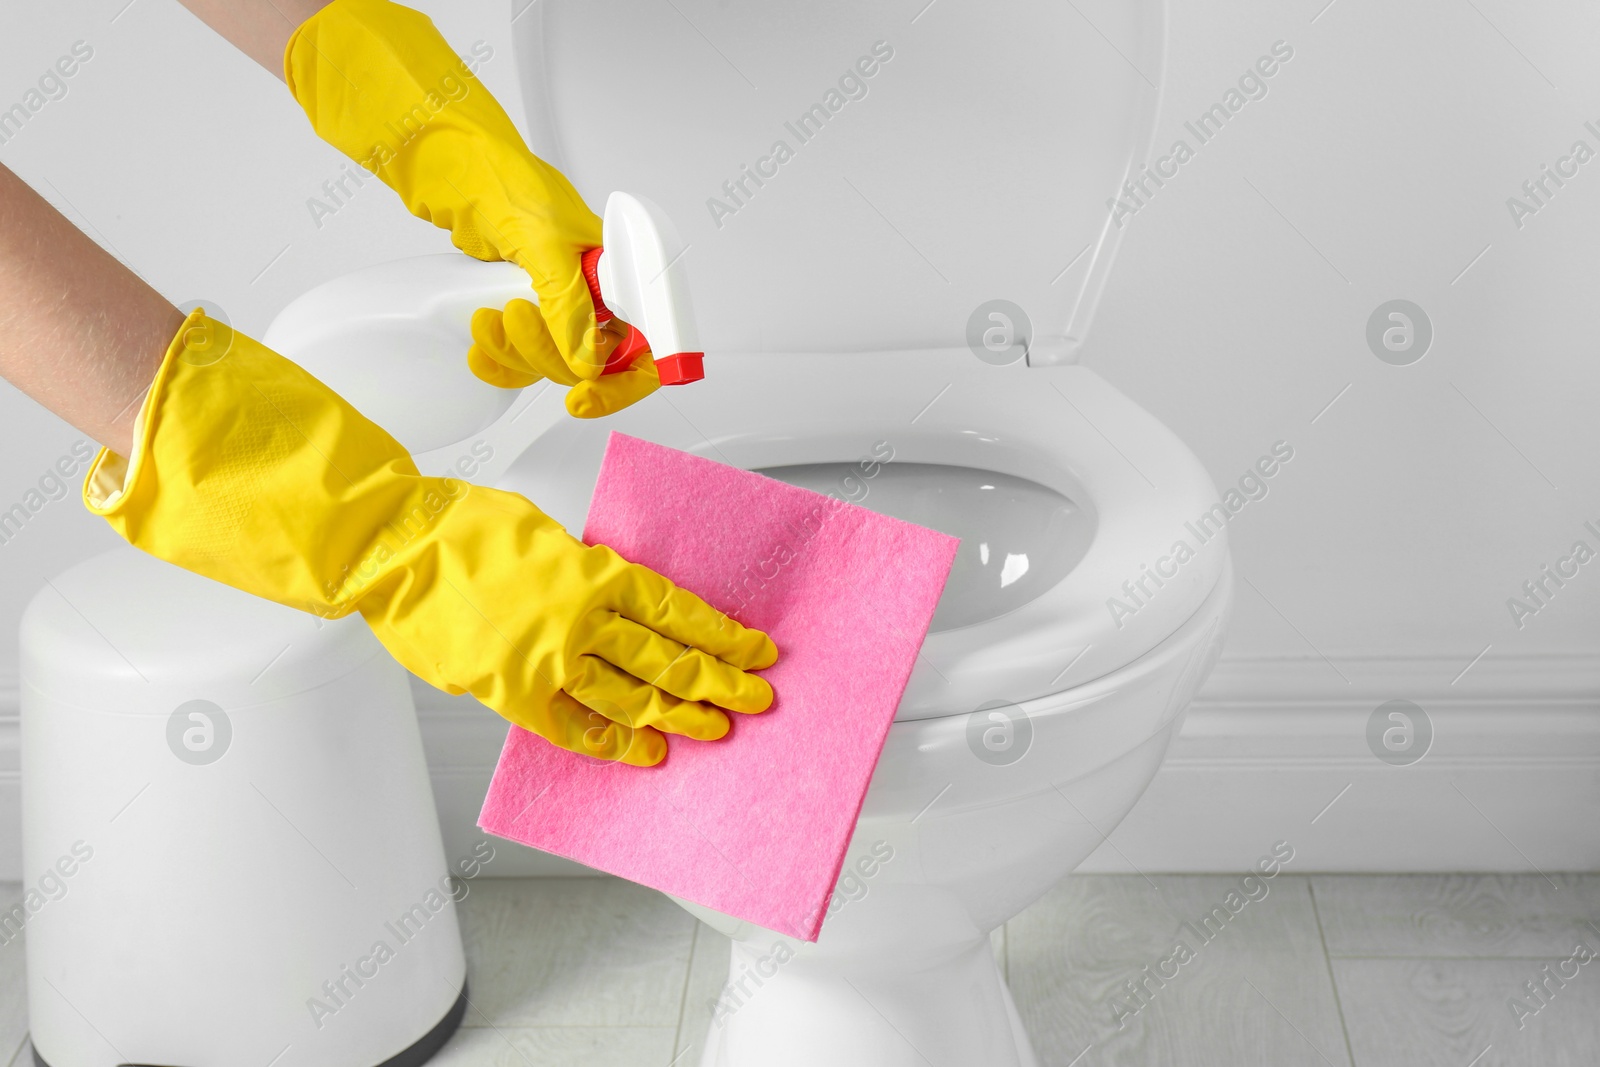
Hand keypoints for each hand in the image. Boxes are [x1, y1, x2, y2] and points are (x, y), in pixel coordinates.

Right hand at [86, 311, 775, 764]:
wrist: (391, 548)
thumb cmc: (458, 527)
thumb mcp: (542, 532)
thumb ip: (583, 568)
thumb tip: (612, 594)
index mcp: (595, 570)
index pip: (679, 611)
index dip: (723, 634)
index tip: (757, 649)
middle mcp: (581, 619)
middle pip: (670, 660)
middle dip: (720, 682)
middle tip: (756, 700)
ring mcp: (547, 660)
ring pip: (632, 697)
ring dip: (678, 716)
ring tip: (715, 731)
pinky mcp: (510, 692)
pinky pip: (573, 728)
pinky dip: (610, 743)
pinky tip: (643, 752)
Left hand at [282, 0, 655, 413]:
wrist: (450, 168)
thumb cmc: (503, 179)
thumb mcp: (542, 240)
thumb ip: (569, 304)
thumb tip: (587, 361)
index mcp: (617, 273)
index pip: (643, 345)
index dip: (622, 380)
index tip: (584, 395)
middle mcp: (593, 294)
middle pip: (589, 364)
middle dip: (545, 353)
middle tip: (515, 316)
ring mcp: (556, 306)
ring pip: (550, 366)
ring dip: (514, 352)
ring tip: (486, 316)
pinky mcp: (522, 313)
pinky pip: (519, 362)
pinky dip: (496, 359)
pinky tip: (480, 340)